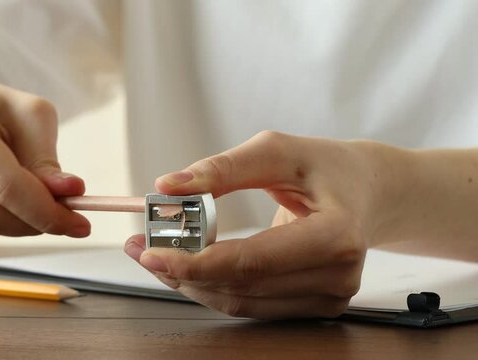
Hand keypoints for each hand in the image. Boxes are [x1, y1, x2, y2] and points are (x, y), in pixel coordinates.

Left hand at [125, 131, 397, 318]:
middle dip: (182, 271)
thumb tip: (168, 187)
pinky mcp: (315, 306)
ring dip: (192, 283)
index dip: (197, 261)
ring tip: (159, 253)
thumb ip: (222, 169)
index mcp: (337, 235)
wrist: (368, 191)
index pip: (254, 262)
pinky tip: (192, 265)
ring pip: (239, 303)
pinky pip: (250, 305)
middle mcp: (337, 276)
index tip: (151, 252)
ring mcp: (329, 298)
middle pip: (240, 287)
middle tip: (141, 247)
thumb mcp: (277, 151)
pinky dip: (214, 287)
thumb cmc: (326, 166)